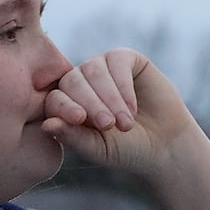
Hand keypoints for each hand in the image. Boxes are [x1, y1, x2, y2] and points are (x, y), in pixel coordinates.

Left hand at [40, 48, 196, 177]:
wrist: (164, 144)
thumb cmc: (126, 150)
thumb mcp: (97, 148)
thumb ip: (72, 137)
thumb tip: (46, 125)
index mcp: (67, 104)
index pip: (55, 98)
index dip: (64, 106)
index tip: (80, 120)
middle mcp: (81, 82)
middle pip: (72, 81)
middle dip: (90, 103)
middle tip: (107, 125)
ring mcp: (102, 67)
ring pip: (94, 70)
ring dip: (109, 97)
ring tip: (124, 123)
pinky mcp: (125, 59)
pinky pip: (116, 62)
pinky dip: (123, 86)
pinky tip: (132, 108)